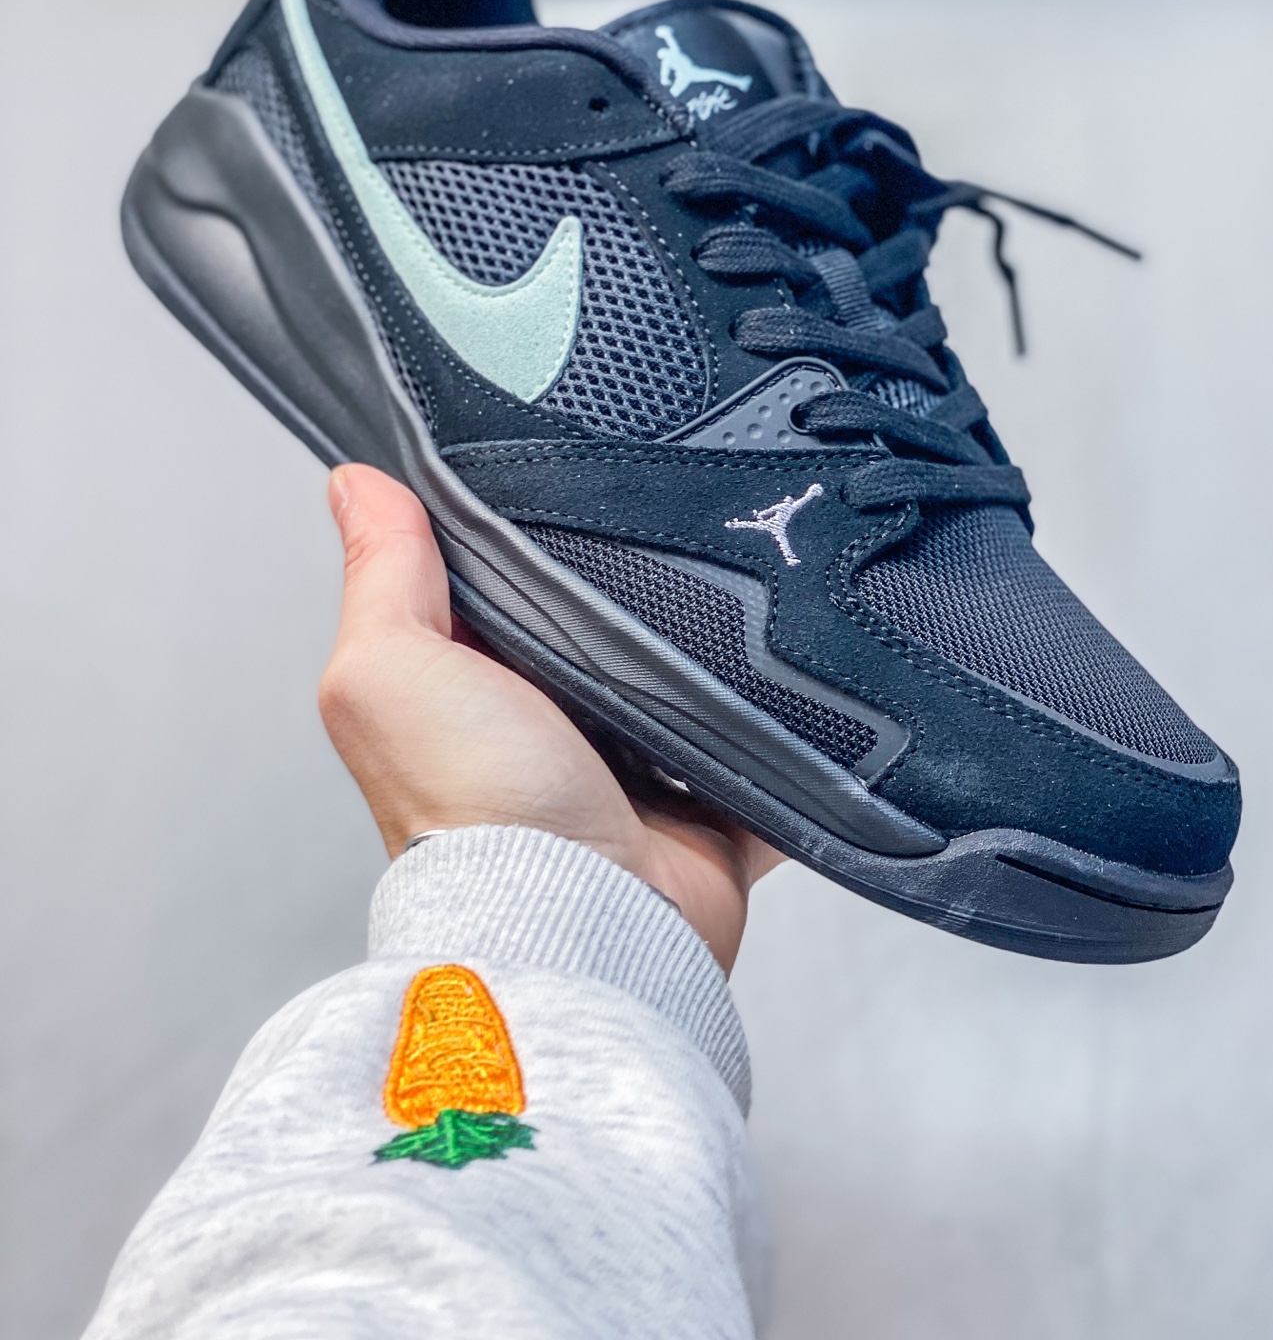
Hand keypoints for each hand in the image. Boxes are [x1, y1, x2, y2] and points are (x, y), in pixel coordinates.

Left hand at [320, 464, 781, 971]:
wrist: (587, 929)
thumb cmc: (475, 816)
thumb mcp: (391, 671)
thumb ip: (381, 576)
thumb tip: (355, 483)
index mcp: (474, 686)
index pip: (501, 577)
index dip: (523, 525)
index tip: (565, 460)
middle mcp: (553, 724)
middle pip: (607, 616)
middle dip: (638, 574)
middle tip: (672, 515)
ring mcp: (639, 764)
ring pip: (693, 668)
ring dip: (718, 638)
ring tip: (748, 574)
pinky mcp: (716, 800)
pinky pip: (769, 740)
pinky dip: (787, 714)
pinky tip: (801, 663)